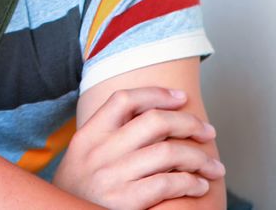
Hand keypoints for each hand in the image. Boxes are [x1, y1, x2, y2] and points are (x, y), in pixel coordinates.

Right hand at [52, 87, 225, 208]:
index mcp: (88, 135)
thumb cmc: (80, 189)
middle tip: (207, 132)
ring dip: (199, 158)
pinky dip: (192, 183)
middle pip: (154, 121)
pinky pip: (169, 184)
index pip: (124, 100)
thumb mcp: (83, 155)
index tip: (180, 97)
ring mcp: (111, 177)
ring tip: (212, 166)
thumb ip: (108, 135)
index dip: (156, 94)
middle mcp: (98, 153)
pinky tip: (199, 186)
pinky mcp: (124, 202)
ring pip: (169, 153)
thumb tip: (155, 115)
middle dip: (189, 123)